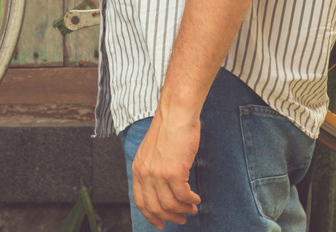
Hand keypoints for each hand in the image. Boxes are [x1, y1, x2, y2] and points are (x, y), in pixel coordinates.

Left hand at [131, 113, 200, 227]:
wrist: (176, 114)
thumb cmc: (169, 129)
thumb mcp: (152, 151)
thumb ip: (153, 169)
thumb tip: (162, 188)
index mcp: (138, 169)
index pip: (140, 201)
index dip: (150, 216)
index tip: (160, 223)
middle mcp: (145, 174)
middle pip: (155, 207)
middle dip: (169, 217)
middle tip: (181, 219)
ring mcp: (158, 174)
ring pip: (170, 204)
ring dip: (183, 210)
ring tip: (192, 209)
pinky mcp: (174, 172)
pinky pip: (183, 196)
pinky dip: (191, 200)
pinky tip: (196, 199)